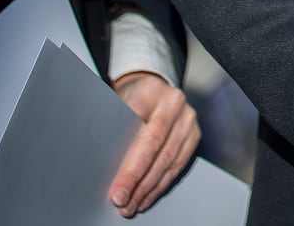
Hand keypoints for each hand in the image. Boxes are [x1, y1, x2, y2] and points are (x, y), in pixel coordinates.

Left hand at [109, 72, 199, 217]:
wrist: (156, 91)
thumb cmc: (132, 99)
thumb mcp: (119, 101)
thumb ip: (113, 124)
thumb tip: (99, 160)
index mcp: (150, 90)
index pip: (135, 125)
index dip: (125, 157)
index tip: (113, 182)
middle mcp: (173, 103)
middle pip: (153, 145)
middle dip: (135, 177)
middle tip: (121, 199)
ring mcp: (187, 119)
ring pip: (167, 160)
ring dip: (147, 187)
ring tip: (131, 204)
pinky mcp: (194, 134)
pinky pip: (178, 165)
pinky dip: (160, 185)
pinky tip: (147, 196)